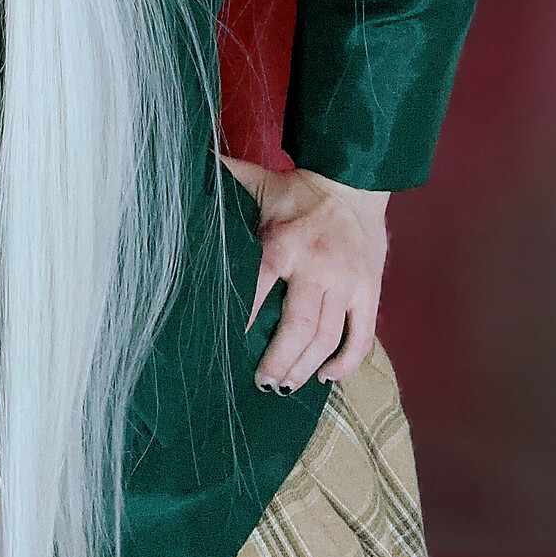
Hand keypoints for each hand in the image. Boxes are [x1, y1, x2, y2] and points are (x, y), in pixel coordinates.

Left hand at [222, 157, 389, 393]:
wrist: (353, 181)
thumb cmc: (297, 190)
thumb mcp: (256, 182)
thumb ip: (222, 181)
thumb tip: (186, 170)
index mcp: (284, 244)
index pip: (257, 291)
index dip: (241, 323)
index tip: (224, 348)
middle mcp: (317, 267)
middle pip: (297, 328)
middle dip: (277, 362)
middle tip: (260, 382)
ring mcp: (347, 283)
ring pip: (327, 339)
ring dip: (304, 369)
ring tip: (284, 386)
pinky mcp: (369, 291)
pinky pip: (361, 337)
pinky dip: (345, 363)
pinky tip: (327, 376)